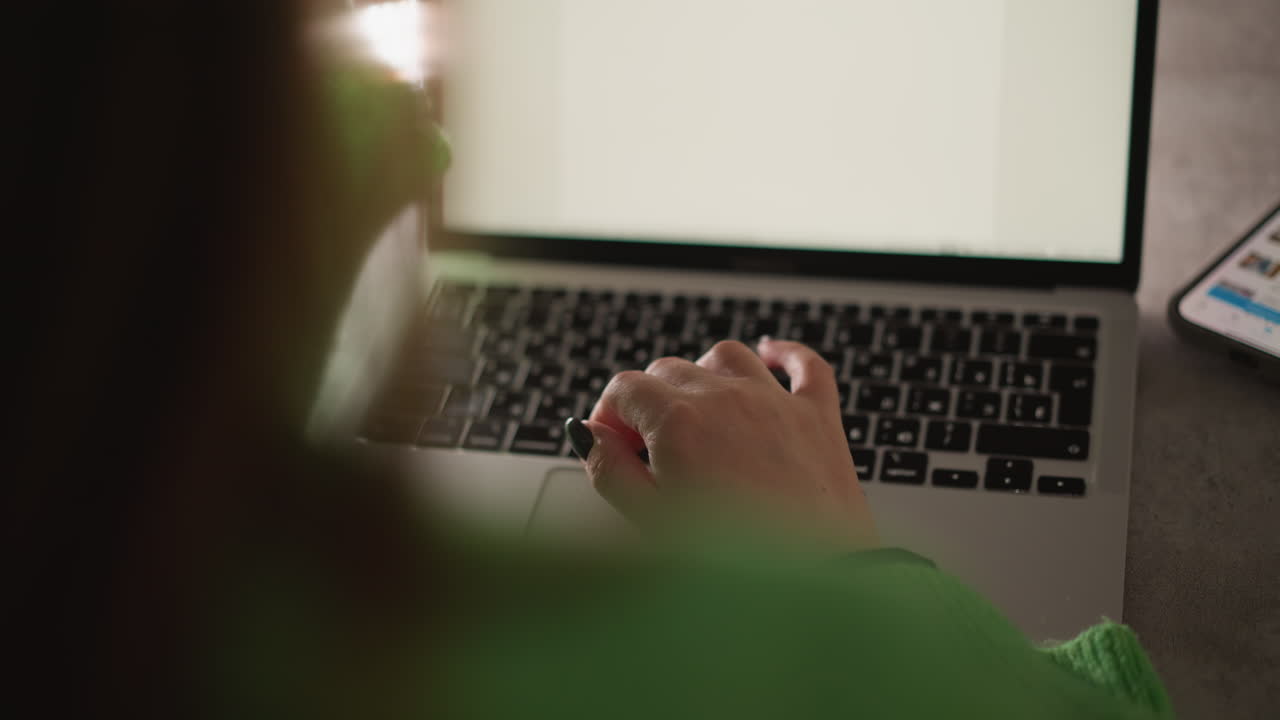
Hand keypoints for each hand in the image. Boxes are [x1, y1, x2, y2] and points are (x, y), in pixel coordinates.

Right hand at [574, 338, 876, 547]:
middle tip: (650, 450)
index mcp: (678, 421)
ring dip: (704, 374)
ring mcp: (775, 402)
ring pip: (727, 357)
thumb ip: (610, 471)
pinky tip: (772, 353)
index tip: (612, 445)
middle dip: (650, 402)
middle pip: (669, 370)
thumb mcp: (649, 520)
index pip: (624, 388)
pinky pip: (804, 365)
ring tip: (696, 408)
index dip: (609, 415)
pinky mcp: (818, 417)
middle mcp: (726, 397)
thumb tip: (588, 435)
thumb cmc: (731, 559)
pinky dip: (785, 355)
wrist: (815, 578)